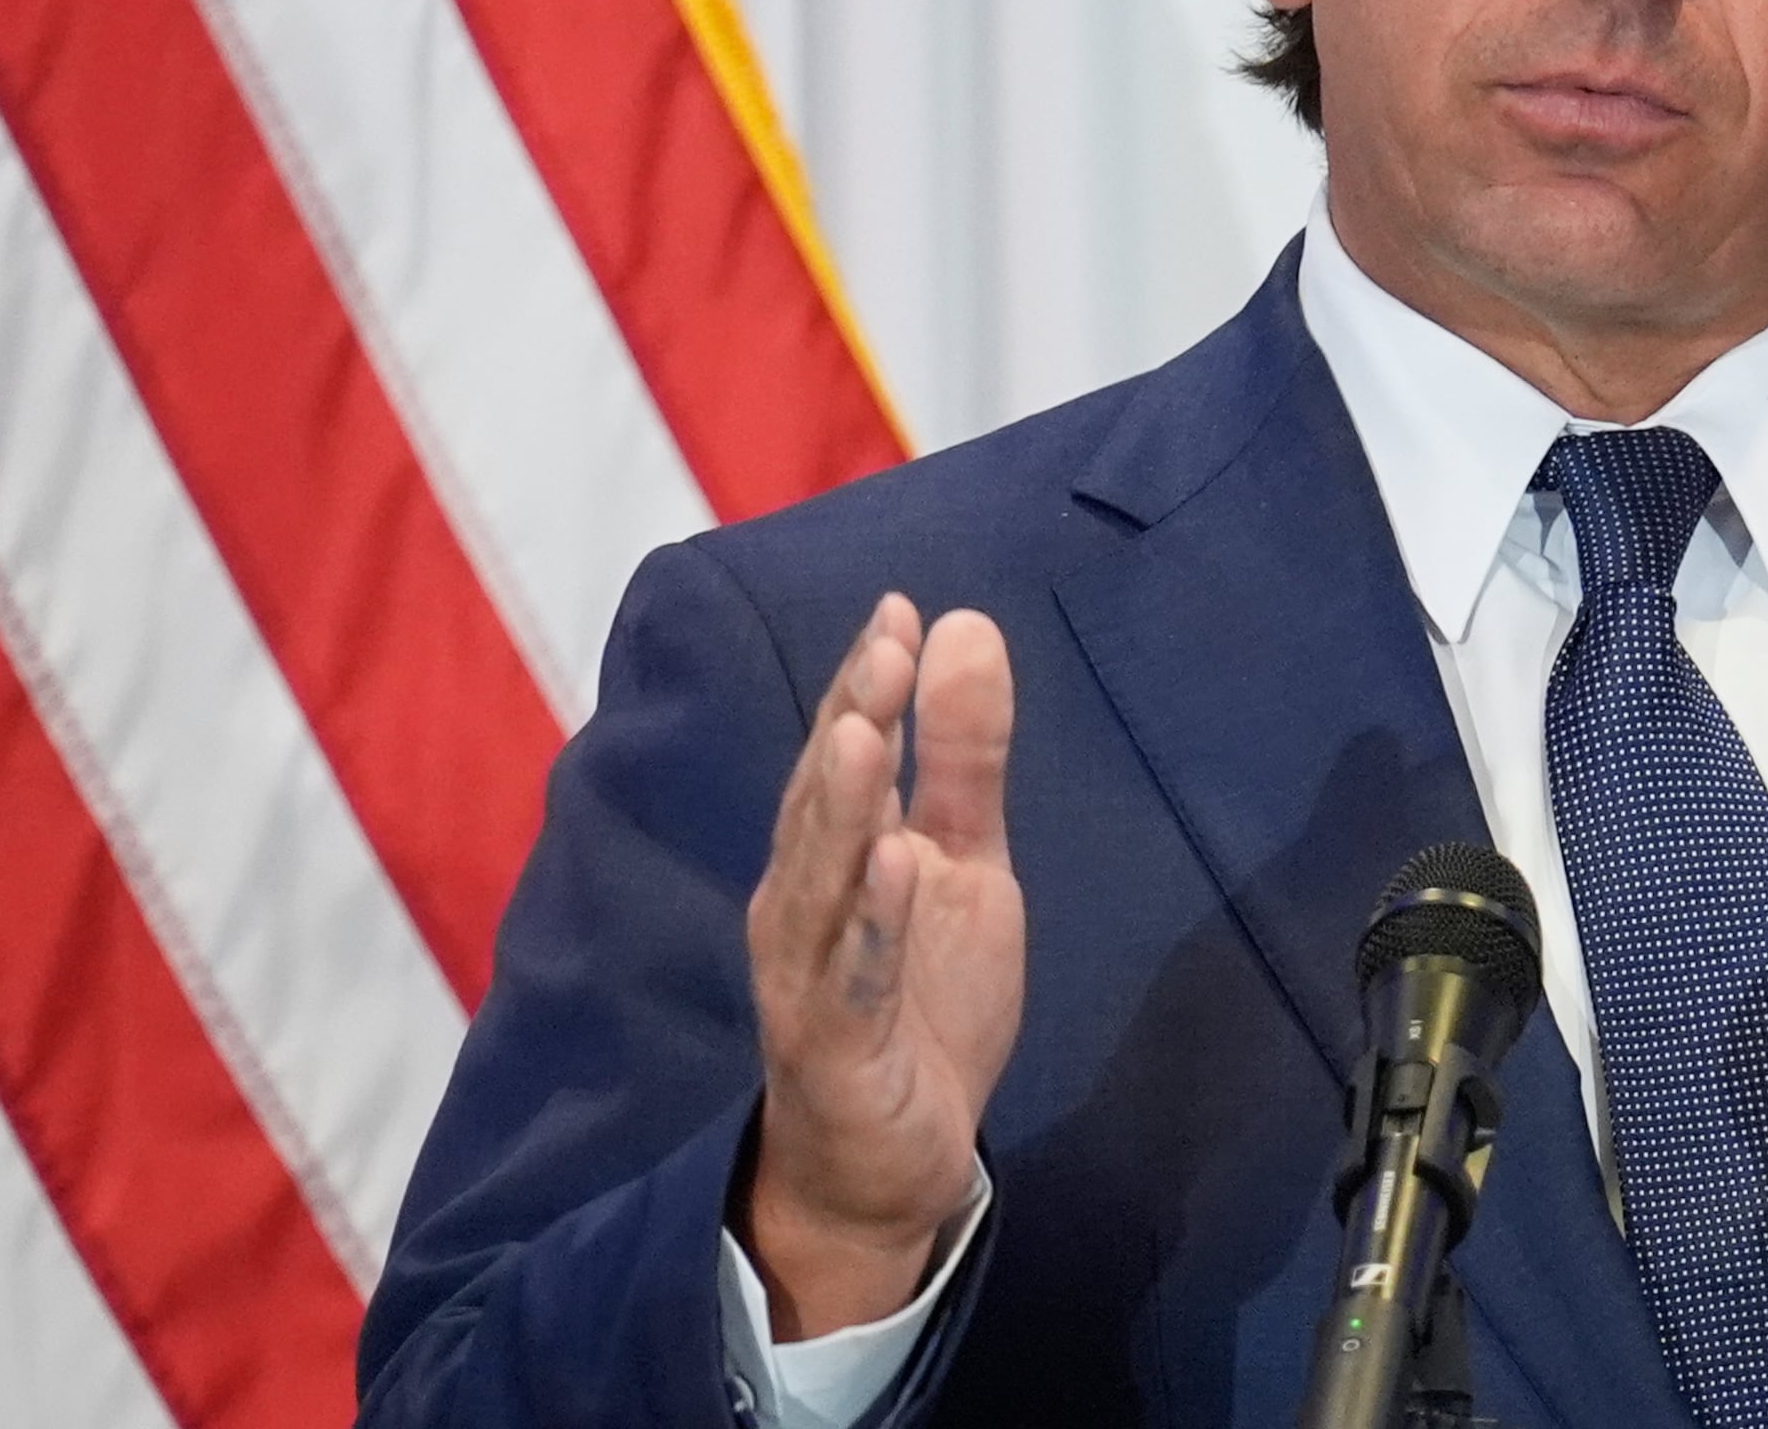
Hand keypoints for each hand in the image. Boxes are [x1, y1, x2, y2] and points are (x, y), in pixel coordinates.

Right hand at [739, 595, 1024, 1337]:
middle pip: (824, 803)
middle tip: (885, 643)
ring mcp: (810, 977)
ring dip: (843, 808)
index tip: (901, 607)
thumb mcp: (965, 866)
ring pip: (821, 882)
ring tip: (867, 731)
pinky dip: (872, 922)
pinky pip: (852, 978)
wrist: (891, 1161)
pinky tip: (896, 866)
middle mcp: (802, 906)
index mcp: (833, 856)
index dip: (867, 683)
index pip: (844, 755)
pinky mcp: (835, 1047)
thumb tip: (961, 628)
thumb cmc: (917, 1002)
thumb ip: (964, 759)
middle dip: (851, 720)